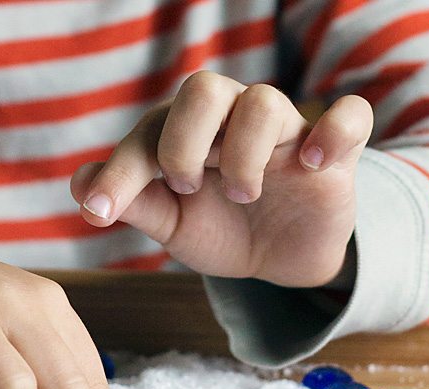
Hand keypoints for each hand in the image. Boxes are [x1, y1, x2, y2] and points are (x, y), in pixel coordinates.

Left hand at [71, 71, 372, 286]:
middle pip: (205, 90)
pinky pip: (350, 117)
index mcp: (189, 134)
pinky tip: (311, 164)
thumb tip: (78, 185)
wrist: (279, 259)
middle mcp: (233, 122)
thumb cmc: (222, 231)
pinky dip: (334, 133)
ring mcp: (285, 132)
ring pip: (264, 103)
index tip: (99, 213)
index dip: (121, 170)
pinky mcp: (334, 150)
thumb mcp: (174, 225)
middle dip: (184, 143)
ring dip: (242, 153)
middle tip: (186, 187)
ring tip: (242, 197)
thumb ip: (135, 203)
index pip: (150, 132)